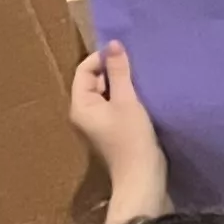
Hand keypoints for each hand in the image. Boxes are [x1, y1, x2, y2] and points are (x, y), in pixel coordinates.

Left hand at [71, 42, 169, 223]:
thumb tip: (113, 44)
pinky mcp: (112, 130)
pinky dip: (126, 97)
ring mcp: (97, 123)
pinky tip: (142, 95)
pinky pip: (114, 105)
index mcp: (80, 105)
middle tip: (136, 64)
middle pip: (93, 81)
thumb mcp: (126, 100)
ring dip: (121, 83)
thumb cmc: (131, 138)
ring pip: (106, 93)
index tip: (124, 53)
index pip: (83, 70)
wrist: (142, 178)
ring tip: (141, 77)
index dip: (101, 58)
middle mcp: (84, 113)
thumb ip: (120, 72)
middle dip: (112, 70)